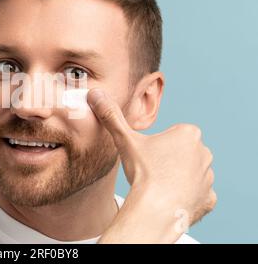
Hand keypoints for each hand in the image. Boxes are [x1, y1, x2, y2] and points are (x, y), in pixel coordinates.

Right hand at [87, 88, 216, 241]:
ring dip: (177, 178)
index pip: (172, 134)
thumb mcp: (124, 140)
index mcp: (188, 133)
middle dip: (169, 159)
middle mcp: (204, 152)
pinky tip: (170, 200)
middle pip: (181, 152)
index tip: (147, 154)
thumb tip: (95, 94)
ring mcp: (208, 177)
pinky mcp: (209, 199)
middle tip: (150, 170)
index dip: (156, 145)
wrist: (156, 210)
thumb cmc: (143, 172)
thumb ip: (111, 116)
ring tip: (158, 187)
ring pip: (190, 173)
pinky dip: (186, 198)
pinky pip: (197, 195)